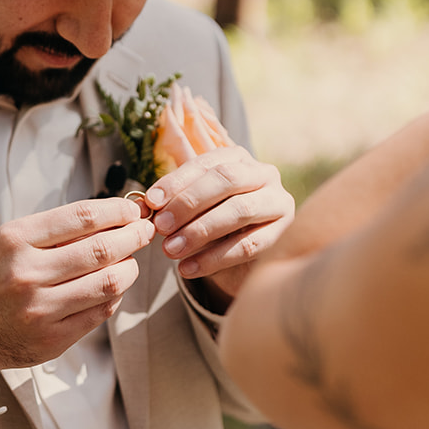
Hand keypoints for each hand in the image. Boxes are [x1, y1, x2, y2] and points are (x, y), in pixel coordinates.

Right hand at [0, 197, 155, 383]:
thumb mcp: (8, 242)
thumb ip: (54, 231)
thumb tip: (111, 218)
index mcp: (14, 240)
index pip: (82, 217)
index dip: (117, 211)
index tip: (132, 210)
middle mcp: (26, 273)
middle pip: (101, 249)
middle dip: (133, 236)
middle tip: (144, 230)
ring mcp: (40, 309)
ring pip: (108, 283)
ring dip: (130, 268)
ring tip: (131, 260)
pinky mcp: (52, 339)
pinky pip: (100, 312)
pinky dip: (114, 296)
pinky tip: (113, 286)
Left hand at [145, 148, 294, 308]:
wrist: (246, 253)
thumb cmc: (214, 222)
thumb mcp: (193, 208)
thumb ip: (171, 203)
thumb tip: (144, 205)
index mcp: (238, 159)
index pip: (206, 163)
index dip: (176, 182)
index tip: (151, 202)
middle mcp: (264, 174)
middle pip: (226, 180)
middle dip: (189, 203)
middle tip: (161, 227)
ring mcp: (279, 202)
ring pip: (240, 211)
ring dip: (200, 231)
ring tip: (170, 251)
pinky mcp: (284, 234)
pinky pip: (249, 245)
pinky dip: (215, 258)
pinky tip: (188, 269)